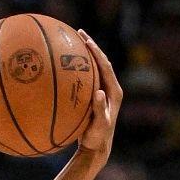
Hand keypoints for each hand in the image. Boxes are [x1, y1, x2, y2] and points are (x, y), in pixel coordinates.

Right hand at [75, 30, 121, 163]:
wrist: (97, 147)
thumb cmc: (97, 137)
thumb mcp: (99, 125)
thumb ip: (100, 109)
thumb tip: (99, 92)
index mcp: (114, 91)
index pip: (105, 65)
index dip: (96, 52)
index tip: (85, 40)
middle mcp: (110, 88)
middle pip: (101, 62)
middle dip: (90, 46)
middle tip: (78, 33)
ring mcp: (103, 91)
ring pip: (94, 68)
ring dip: (84, 56)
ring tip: (72, 43)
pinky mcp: (95, 96)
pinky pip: (86, 78)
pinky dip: (77, 70)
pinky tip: (64, 67)